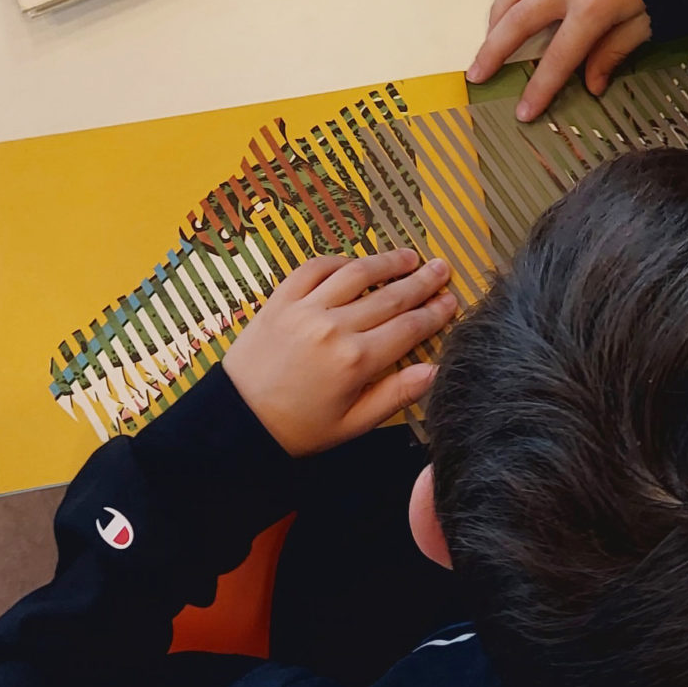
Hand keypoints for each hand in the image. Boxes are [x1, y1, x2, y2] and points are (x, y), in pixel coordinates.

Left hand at [223, 248, 456, 454]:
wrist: (236, 421)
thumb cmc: (296, 429)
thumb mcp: (352, 425)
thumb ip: (395, 395)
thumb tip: (433, 371)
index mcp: (356, 362)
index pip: (408, 329)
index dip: (434, 313)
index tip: (451, 301)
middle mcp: (335, 328)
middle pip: (390, 296)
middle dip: (421, 282)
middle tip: (441, 269)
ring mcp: (306, 308)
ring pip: (357, 274)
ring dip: (387, 262)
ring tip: (410, 257)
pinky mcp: (281, 299)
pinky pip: (315, 268)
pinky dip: (339, 261)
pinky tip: (355, 262)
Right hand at [468, 0, 650, 120]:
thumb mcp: (646, 24)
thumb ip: (613, 53)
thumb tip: (592, 86)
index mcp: (594, 7)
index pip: (559, 57)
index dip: (540, 87)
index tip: (523, 112)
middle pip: (520, 19)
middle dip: (494, 50)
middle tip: (477, 73)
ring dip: (498, 13)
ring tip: (489, 36)